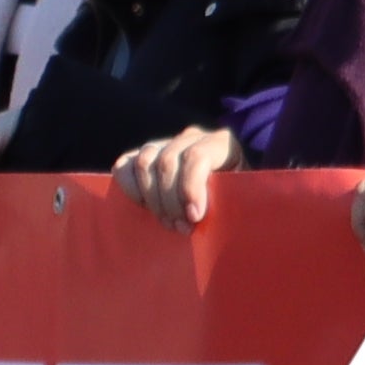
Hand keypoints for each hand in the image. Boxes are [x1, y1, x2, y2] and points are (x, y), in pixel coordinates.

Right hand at [115, 126, 238, 234]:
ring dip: (152, 199)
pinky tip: (146, 206)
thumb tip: (205, 215)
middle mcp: (191, 137)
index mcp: (220, 143)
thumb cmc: (235, 200)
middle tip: (180, 227)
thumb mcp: (240, 197)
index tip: (194, 217)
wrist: (225, 195)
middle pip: (167, 163)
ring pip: (144, 162)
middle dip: (170, 201)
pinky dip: (130, 188)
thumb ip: (229, 199)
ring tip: (167, 221)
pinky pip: (124, 165)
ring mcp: (165, 143)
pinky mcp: (143, 154)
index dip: (191, 187)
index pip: (197, 156)